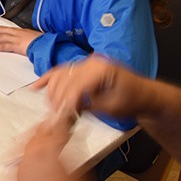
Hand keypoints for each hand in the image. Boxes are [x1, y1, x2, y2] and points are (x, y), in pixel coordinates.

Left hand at [0, 25, 41, 55]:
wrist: (48, 44)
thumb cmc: (45, 42)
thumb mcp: (37, 39)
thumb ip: (31, 40)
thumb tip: (30, 43)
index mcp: (23, 31)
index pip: (8, 29)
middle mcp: (18, 34)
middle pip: (1, 31)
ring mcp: (16, 39)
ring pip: (0, 37)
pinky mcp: (16, 46)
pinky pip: (3, 46)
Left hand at [16, 111, 89, 180]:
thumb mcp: (82, 171)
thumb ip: (73, 150)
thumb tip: (72, 138)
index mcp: (50, 151)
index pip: (55, 128)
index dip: (60, 121)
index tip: (64, 118)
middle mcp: (31, 158)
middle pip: (36, 135)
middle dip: (44, 129)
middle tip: (52, 125)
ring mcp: (20, 170)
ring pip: (24, 148)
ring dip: (33, 141)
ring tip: (40, 139)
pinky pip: (16, 164)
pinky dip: (23, 158)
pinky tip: (27, 157)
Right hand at [31, 55, 146, 119]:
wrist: (144, 95)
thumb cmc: (132, 101)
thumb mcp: (110, 108)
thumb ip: (86, 107)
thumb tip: (66, 111)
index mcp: (101, 70)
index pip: (75, 87)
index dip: (66, 104)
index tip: (61, 117)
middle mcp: (92, 63)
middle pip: (64, 81)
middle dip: (57, 100)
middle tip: (55, 117)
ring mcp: (86, 64)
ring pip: (59, 76)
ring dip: (51, 93)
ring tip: (51, 109)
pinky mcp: (83, 68)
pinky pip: (61, 72)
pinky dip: (48, 79)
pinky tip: (36, 86)